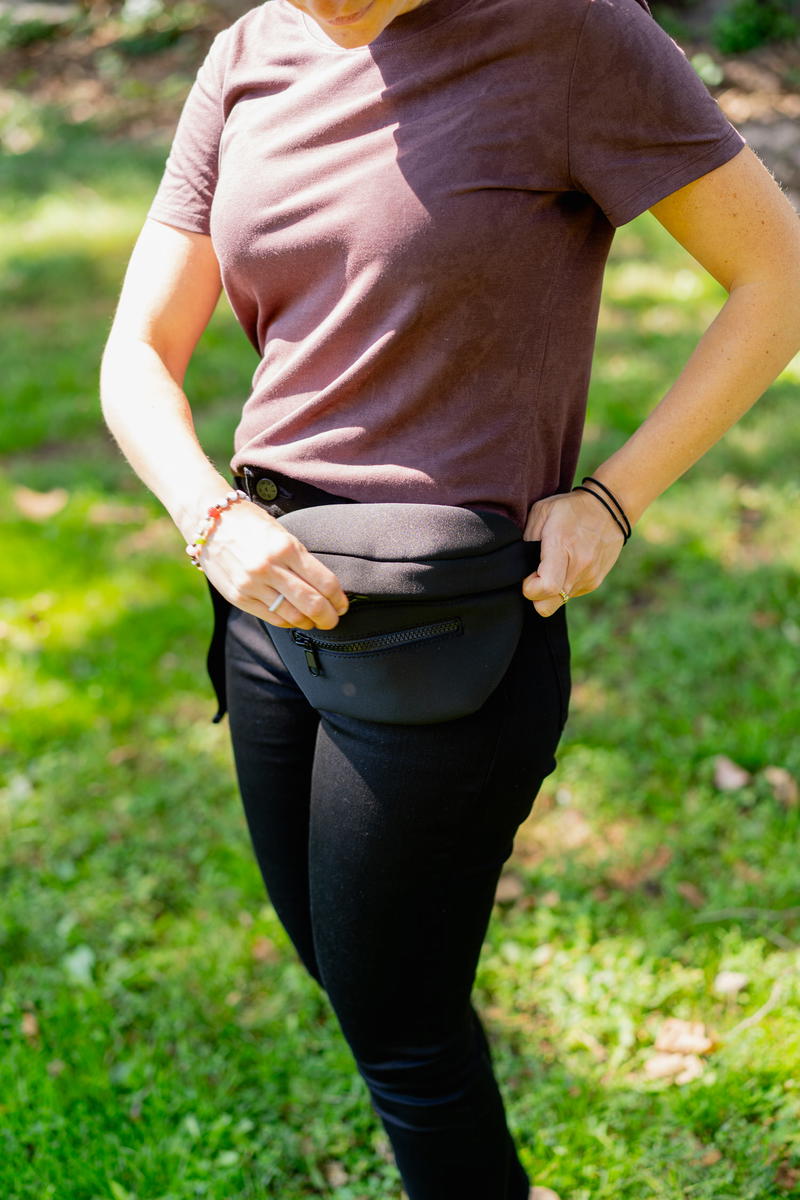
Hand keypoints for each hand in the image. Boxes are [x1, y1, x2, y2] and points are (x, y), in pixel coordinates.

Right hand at [198, 500, 348, 629]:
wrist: (209, 521)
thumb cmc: (250, 523)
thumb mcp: (281, 533)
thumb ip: (300, 559)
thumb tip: (324, 587)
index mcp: (286, 547)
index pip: (324, 582)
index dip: (339, 599)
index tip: (342, 605)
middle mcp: (269, 567)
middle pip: (312, 603)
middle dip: (328, 617)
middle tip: (333, 620)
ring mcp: (252, 584)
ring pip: (292, 615)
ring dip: (309, 622)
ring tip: (315, 621)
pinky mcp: (238, 596)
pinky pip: (271, 617)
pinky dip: (288, 622)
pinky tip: (294, 619)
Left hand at [522, 489, 625, 616]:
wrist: (610, 509)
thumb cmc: (571, 508)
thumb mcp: (542, 512)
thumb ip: (527, 539)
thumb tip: (519, 564)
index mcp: (563, 547)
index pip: (546, 587)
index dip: (529, 588)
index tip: (528, 575)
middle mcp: (579, 567)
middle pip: (547, 606)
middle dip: (536, 596)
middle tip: (536, 575)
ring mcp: (589, 578)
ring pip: (558, 602)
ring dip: (551, 590)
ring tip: (555, 564)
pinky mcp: (594, 583)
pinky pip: (570, 595)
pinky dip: (563, 585)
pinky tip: (567, 565)